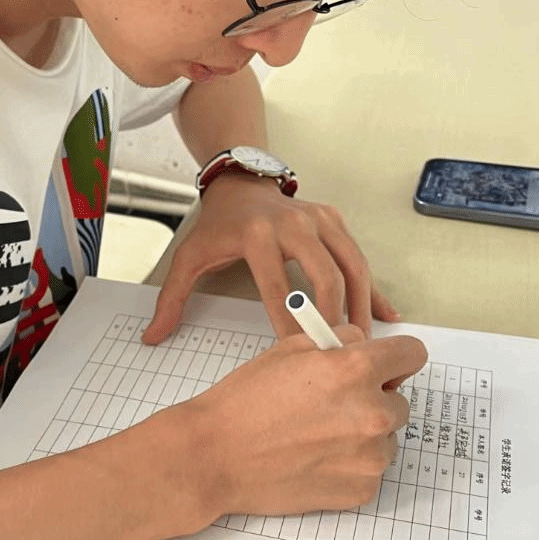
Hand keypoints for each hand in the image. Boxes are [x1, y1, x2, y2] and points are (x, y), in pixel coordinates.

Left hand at [144, 174, 400, 343]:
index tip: (301, 357)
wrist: (240, 181)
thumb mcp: (190, 257)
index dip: (291, 326)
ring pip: (352, 266)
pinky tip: (386, 314)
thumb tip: (152, 337)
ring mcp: (318, 218)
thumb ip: (172, 298)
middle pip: (325, 278)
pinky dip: (373, 287)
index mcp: (257, 236)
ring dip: (361, 306)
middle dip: (335, 319)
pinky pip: (359, 256)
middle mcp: (293, 224)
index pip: (279, 289)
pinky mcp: (334, 218)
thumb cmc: (218, 225)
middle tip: (340, 354)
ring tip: (363, 343)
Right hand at [177, 324, 428, 516]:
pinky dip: (351, 465)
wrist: (215, 455)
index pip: (413, 354)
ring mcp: (369, 457)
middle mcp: (372, 413)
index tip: (387, 365)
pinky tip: (314, 459)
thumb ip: (340, 342)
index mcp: (357, 370)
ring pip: (387, 438)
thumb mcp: (291, 349)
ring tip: (317, 435)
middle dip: (374, 398)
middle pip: (400, 400)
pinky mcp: (361, 490)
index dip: (397, 357)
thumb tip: (367, 346)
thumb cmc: (246, 399)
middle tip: (333, 405)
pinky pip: (370, 470)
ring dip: (364, 434)